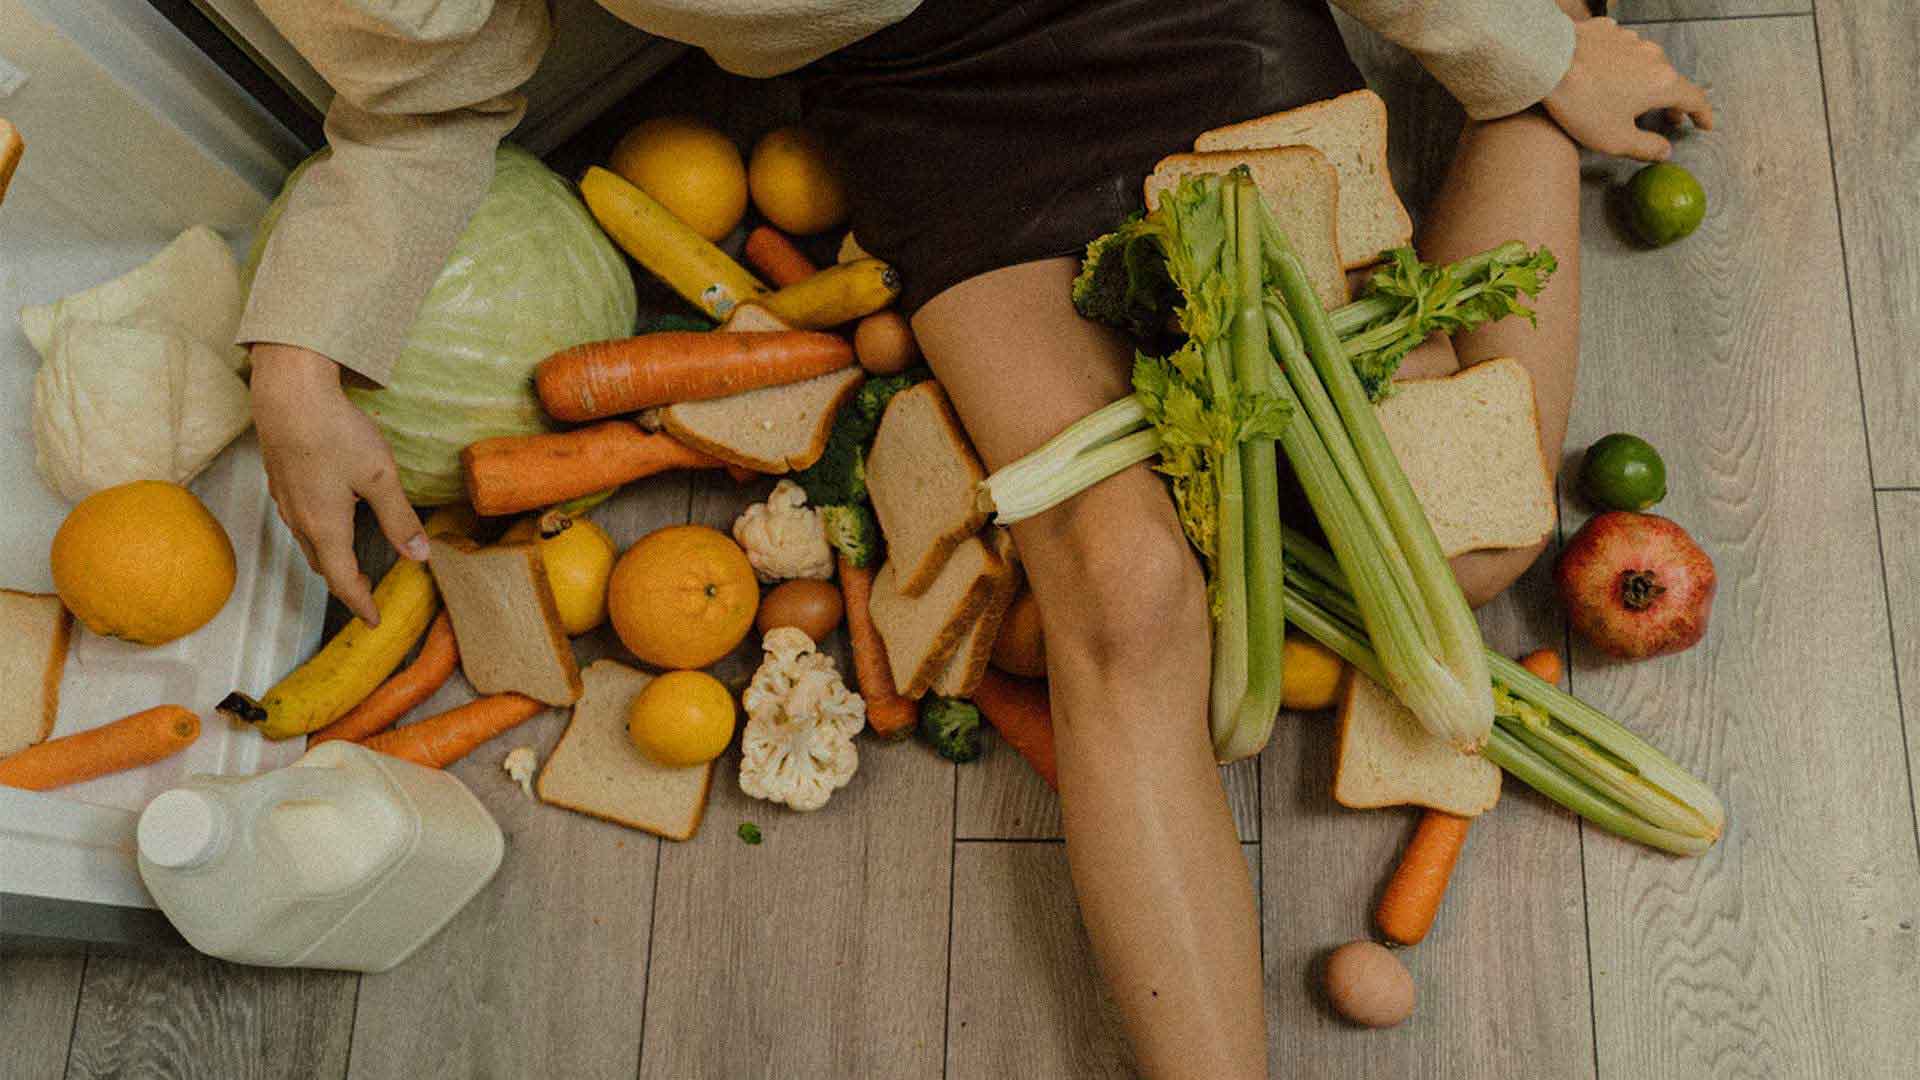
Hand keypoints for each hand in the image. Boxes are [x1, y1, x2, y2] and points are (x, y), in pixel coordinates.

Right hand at [251, 343, 427, 624]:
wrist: (286, 394)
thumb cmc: (334, 433)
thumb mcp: (380, 477)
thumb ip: (399, 519)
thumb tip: (419, 556)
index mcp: (326, 527)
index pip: (343, 581)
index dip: (360, 604)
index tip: (374, 620)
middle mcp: (300, 520)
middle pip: (324, 565)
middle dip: (346, 584)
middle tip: (367, 592)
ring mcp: (286, 500)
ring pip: (308, 543)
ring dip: (331, 559)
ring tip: (351, 562)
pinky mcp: (280, 480)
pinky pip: (300, 520)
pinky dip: (319, 534)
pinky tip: (331, 517)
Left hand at [1543, 17, 1713, 161]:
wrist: (1547, 62)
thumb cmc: (1581, 103)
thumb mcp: (1615, 139)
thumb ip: (1646, 147)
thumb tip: (1665, 152)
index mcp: (1662, 83)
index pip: (1695, 99)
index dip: (1702, 115)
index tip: (1705, 124)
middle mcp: (1653, 56)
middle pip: (1670, 80)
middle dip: (1672, 100)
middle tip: (1669, 116)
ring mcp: (1630, 39)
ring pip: (1646, 62)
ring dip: (1645, 80)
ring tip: (1633, 96)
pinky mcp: (1607, 30)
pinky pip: (1620, 48)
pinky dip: (1620, 62)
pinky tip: (1605, 73)